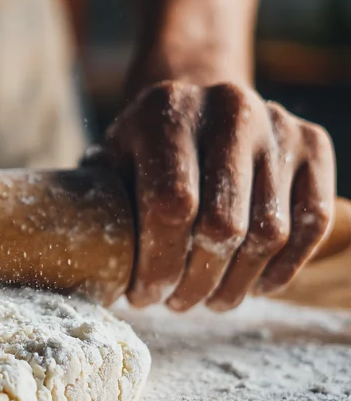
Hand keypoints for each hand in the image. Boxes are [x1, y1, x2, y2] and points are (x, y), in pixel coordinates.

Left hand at [99, 80, 334, 310]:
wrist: (198, 96)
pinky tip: (257, 286)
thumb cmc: (145, 144)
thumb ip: (101, 201)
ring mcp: (277, 125)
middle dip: (196, 280)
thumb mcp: (112, 157)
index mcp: (167, 111)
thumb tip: (86, 267)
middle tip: (177, 304)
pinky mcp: (313, 142)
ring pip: (270, 231)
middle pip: (223, 224)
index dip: (158, 264)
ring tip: (211, 300)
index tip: (143, 296)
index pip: (171, 206)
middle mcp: (229, 109)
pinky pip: (312, 221)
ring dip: (238, 282)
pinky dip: (286, 265)